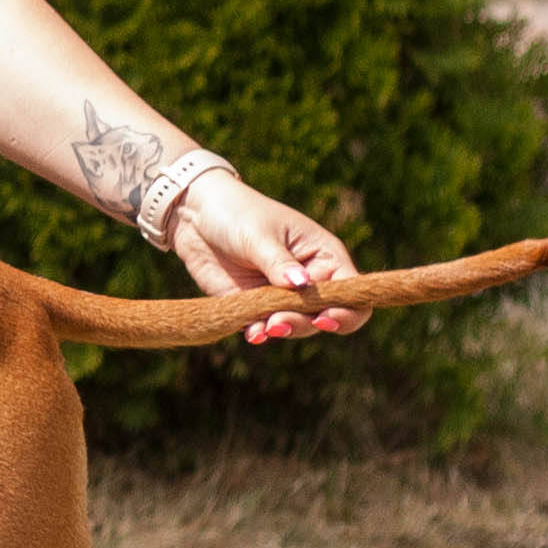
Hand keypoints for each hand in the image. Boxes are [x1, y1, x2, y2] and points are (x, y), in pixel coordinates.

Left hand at [168, 171, 364, 342]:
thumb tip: (302, 285)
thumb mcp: (260, 234)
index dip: (347, 310)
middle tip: (278, 323)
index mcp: (324, 256)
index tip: (324, 318)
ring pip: (297, 325)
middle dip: (305, 323)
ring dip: (283, 329)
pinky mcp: (255, 306)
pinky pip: (264, 327)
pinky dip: (260, 333)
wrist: (194, 216)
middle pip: (325, 315)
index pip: (353, 290)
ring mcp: (282, 296)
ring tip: (264, 328)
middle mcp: (309, 280)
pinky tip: (252, 334)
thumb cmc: (237, 213)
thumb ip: (279, 263)